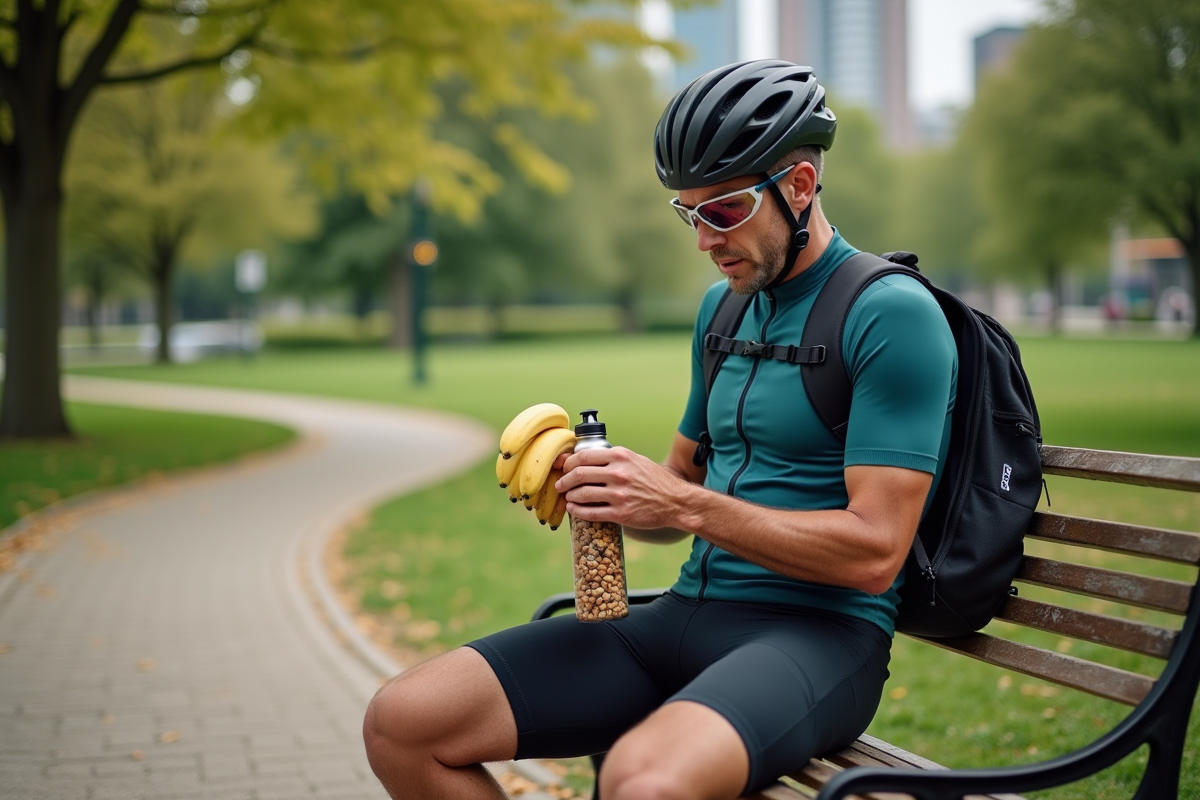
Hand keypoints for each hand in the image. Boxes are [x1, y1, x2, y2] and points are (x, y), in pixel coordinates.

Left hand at [555, 446, 690, 529]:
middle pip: (579, 474)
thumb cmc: (656, 480)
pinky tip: (574, 509)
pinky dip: (577, 511)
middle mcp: (619, 473)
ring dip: (570, 496)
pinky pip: (591, 512)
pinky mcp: (621, 513)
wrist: (675, 501)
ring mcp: (619, 494)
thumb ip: (614, 459)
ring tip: (567, 498)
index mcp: (621, 456)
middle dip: (564, 480)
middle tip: (560, 485)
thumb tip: (588, 460)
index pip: (584, 456)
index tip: (564, 468)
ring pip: (582, 494)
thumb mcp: (636, 460)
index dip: (569, 463)